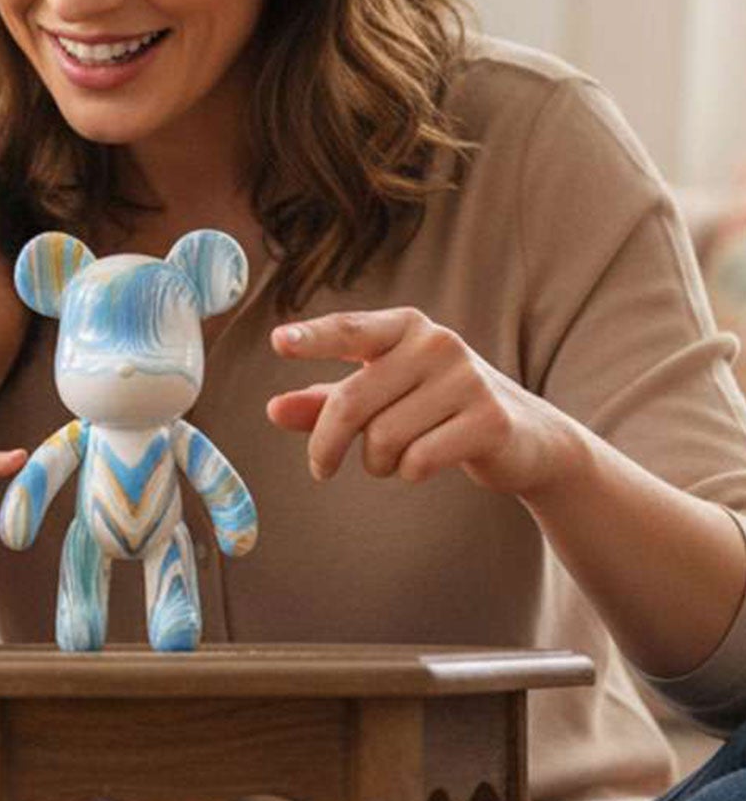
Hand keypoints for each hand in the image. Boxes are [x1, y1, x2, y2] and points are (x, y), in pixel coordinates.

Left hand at [266, 308, 581, 495]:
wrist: (526, 437)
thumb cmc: (435, 409)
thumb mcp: (381, 399)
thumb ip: (325, 402)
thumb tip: (273, 408)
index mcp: (404, 327)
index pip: (349, 330)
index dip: (313, 338)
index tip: (278, 342)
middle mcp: (436, 343)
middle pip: (351, 402)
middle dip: (327, 444)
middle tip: (320, 468)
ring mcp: (466, 378)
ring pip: (383, 438)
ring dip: (377, 462)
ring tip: (393, 458)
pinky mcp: (489, 419)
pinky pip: (419, 459)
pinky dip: (409, 472)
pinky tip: (425, 463)